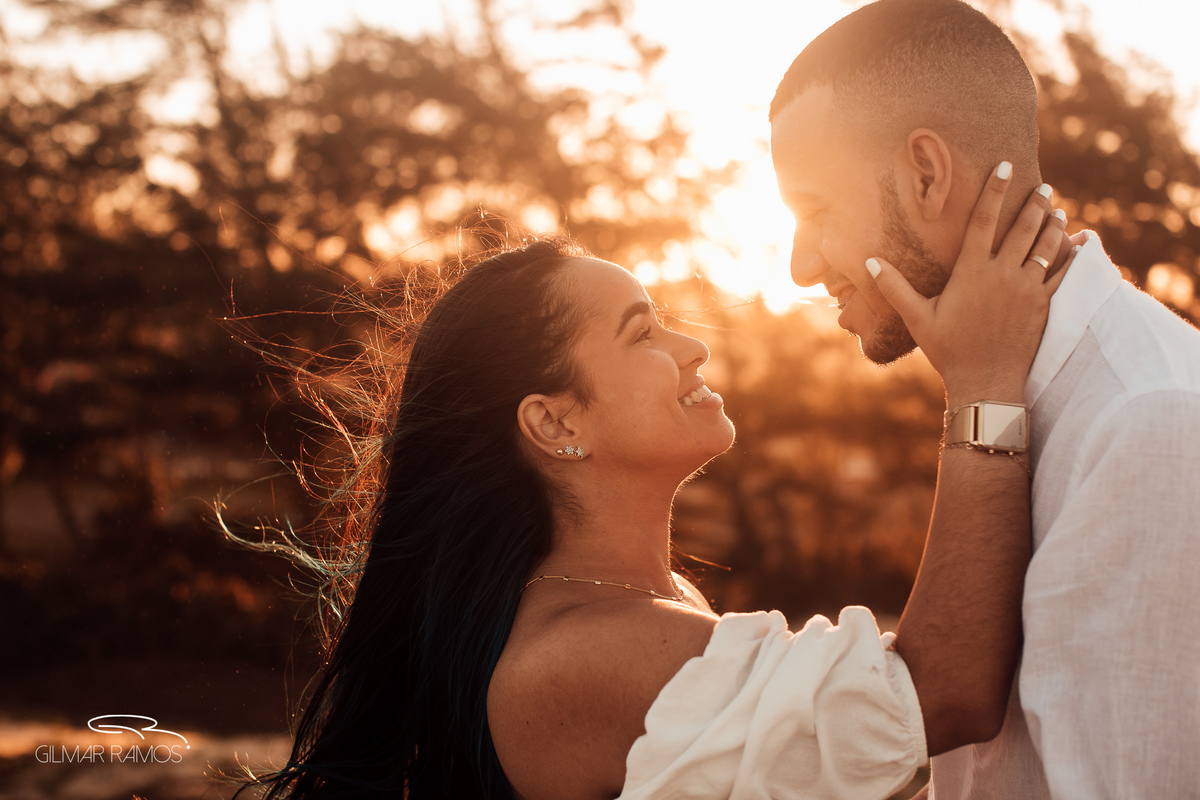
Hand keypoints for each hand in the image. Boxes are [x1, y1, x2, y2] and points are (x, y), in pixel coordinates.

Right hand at [866, 162, 1070, 404]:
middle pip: (1023, 228)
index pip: (985, 221)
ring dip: (1053, 226)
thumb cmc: (948, 350)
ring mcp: (1027, 289)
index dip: (995, 190)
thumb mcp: (918, 317)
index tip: (1005, 166)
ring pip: (1047, 247)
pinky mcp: (1044, 306)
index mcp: (972, 271)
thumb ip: (895, 287)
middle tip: (1041, 185)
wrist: (986, 382)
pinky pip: (1064, 275)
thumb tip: (871, 262)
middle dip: (1034, 203)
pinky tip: (1080, 244)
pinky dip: (1073, 257)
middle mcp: (1003, 274)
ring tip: (1057, 211)